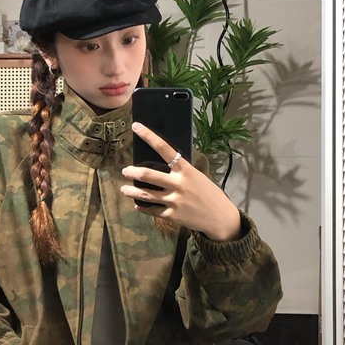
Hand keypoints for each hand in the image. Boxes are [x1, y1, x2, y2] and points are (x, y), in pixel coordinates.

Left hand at [121, 122, 242, 241]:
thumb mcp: (198, 177)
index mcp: (186, 170)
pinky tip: (137, 205)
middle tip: (125, 171)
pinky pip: (152, 210)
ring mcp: (174, 200)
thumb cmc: (210, 194)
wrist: (220, 217)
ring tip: (124, 189)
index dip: (149, 136)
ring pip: (146, 194)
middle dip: (132, 172)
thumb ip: (181, 171)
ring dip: (131, 191)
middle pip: (148, 175)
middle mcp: (178, 183)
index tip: (136, 127)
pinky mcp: (172, 215)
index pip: (164, 149)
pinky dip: (142, 207)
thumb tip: (164, 164)